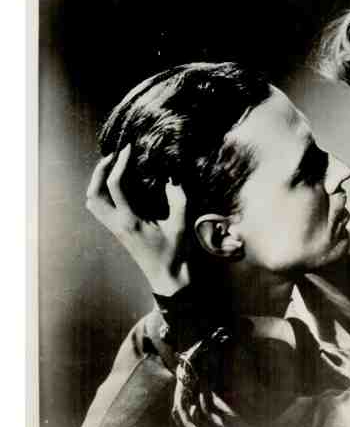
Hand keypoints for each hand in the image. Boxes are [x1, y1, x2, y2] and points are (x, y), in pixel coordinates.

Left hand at [85, 144, 189, 294]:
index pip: (116, 186)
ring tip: (111, 168)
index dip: (120, 163)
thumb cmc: (175, 253)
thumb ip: (178, 200)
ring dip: (96, 182)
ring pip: (92, 202)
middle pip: (93, 193)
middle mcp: (117, 224)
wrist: (167, 278)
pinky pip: (99, 209)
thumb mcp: (181, 225)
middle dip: (100, 171)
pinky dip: (101, 193)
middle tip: (113, 156)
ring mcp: (114, 229)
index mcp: (131, 221)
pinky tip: (115, 186)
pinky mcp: (117, 231)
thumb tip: (171, 178)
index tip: (128, 148)